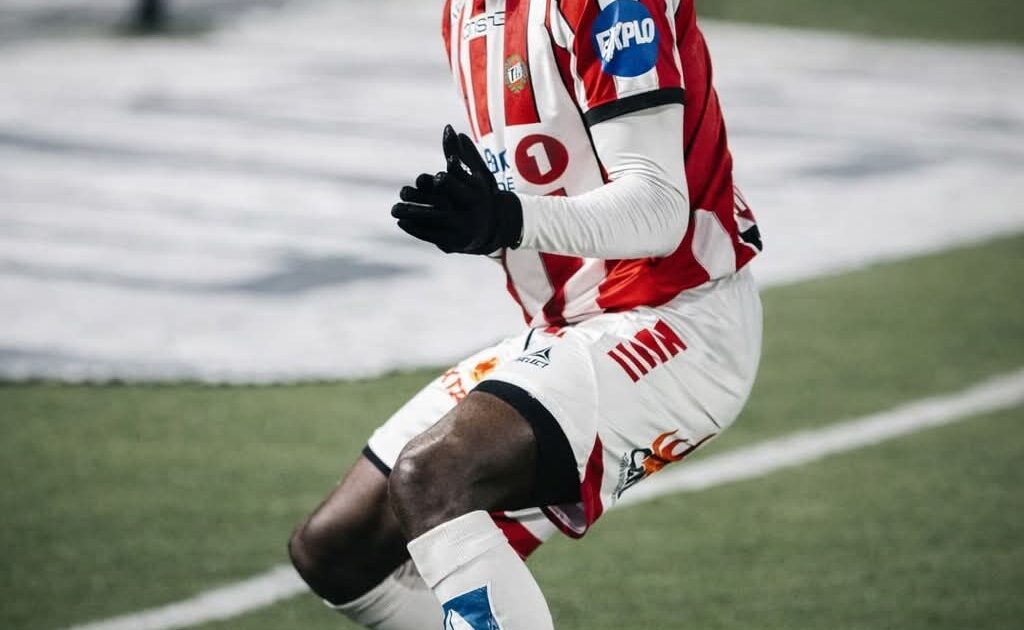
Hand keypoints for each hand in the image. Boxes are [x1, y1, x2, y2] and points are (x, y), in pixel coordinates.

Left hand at [391, 125, 522, 254]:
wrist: (495, 226)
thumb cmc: (482, 193)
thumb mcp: (477, 172)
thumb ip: (461, 152)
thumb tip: (448, 127)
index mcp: (474, 192)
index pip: (453, 184)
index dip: (440, 180)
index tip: (427, 178)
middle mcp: (467, 211)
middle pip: (440, 203)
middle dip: (419, 198)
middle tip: (403, 192)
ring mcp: (460, 227)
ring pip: (431, 220)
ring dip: (411, 214)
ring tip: (395, 209)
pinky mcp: (454, 242)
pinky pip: (431, 235)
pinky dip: (415, 229)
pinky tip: (401, 221)